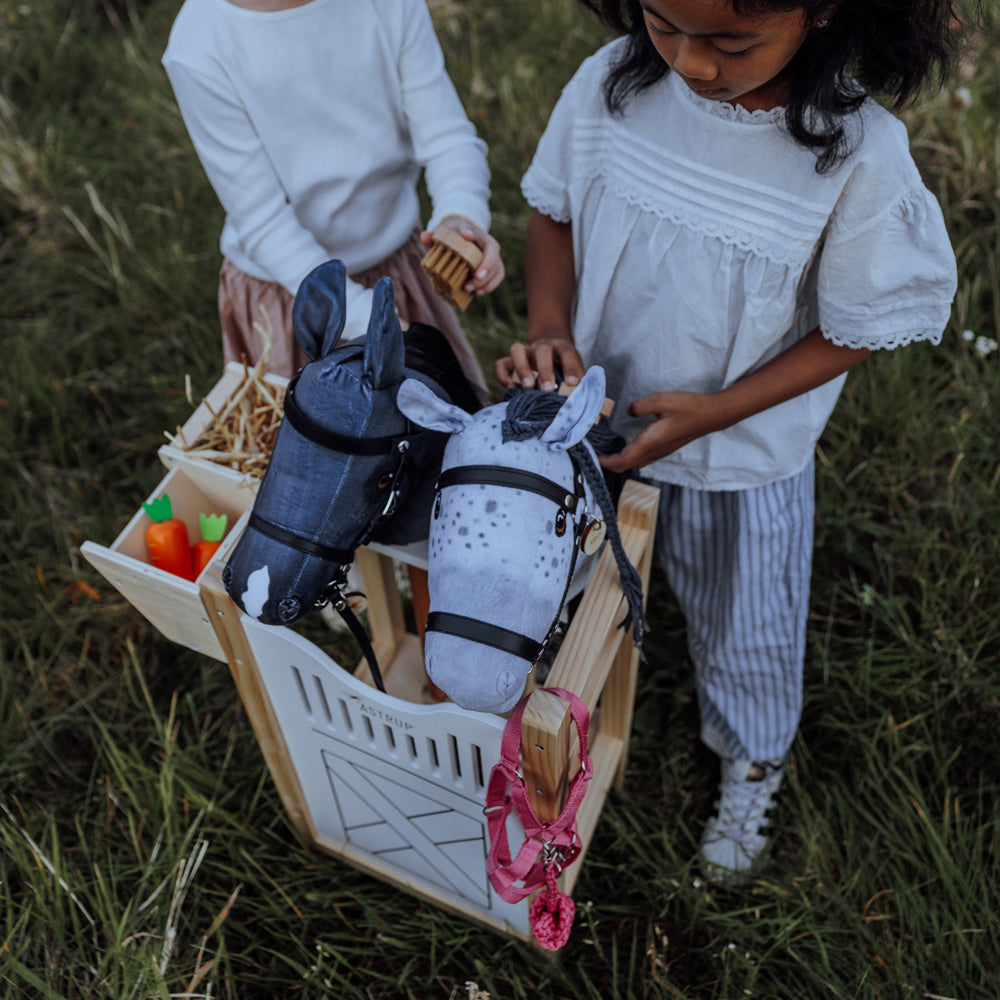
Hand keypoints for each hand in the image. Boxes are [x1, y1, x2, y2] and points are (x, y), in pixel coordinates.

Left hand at [421, 215, 503, 296]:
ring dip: (485, 281)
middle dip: (486, 266)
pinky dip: (488, 287)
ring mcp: (494, 256)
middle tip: (475, 277)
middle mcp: (488, 243)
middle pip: (492, 253)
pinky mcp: (495, 268)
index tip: (466, 235)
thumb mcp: (443, 233)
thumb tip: (424, 237)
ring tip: (470, 289)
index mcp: (474, 232)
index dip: (471, 233)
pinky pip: (497, 277)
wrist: (465, 237)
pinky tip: (476, 293)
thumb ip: (433, 235)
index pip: (474, 230)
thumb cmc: (453, 236)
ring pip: (497, 268)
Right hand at [494, 332, 585, 390]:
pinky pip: (501, 364)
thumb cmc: (565, 364)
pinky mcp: (511, 360)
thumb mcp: (575, 367)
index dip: (571, 367)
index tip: (573, 383)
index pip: (568, 354)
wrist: (550, 345)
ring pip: (517, 350)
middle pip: (542, 351)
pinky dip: (503, 376)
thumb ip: (580, 381)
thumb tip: (584, 400)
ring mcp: (525, 351)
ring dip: (521, 368)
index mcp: (562, 348)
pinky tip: (512, 389)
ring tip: (527, 387)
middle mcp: (542, 347)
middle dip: (544, 370)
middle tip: (547, 389)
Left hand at [599, 390, 725, 472]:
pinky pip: (643, 458)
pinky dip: (630, 456)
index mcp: (649, 443)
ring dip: (619, 461)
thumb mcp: (661, 400)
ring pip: (635, 463)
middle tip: (595, 454)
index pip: (622, 460)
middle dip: (609, 463)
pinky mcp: (666, 448)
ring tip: (607, 451)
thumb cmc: (689, 407)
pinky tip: (627, 446)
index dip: (606, 461)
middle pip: (626, 466)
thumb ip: (640, 406)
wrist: (712, 415)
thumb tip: (628, 411)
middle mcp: (654, 452)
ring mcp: (661, 452)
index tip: (593, 456)